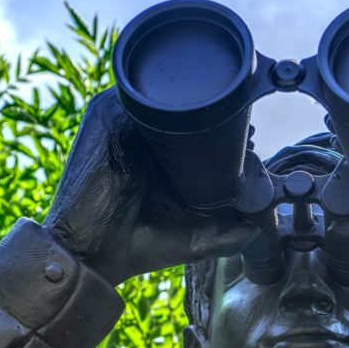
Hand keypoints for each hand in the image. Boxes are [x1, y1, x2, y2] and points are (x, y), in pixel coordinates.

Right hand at [43, 88, 259, 284]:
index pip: (197, 129)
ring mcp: (121, 122)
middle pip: (184, 110)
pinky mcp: (105, 116)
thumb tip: (258, 226)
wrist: (90, 254)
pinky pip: (138, 93)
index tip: (251, 138)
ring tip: (231, 120)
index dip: (225, 131)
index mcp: (159, 159)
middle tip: (248, 130)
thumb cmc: (135, 246)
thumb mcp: (192, 240)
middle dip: (217, 115)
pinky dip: (166, 96)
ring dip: (197, 103)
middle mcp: (140, 137)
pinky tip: (198, 110)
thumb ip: (226, 236)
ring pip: (165, 98)